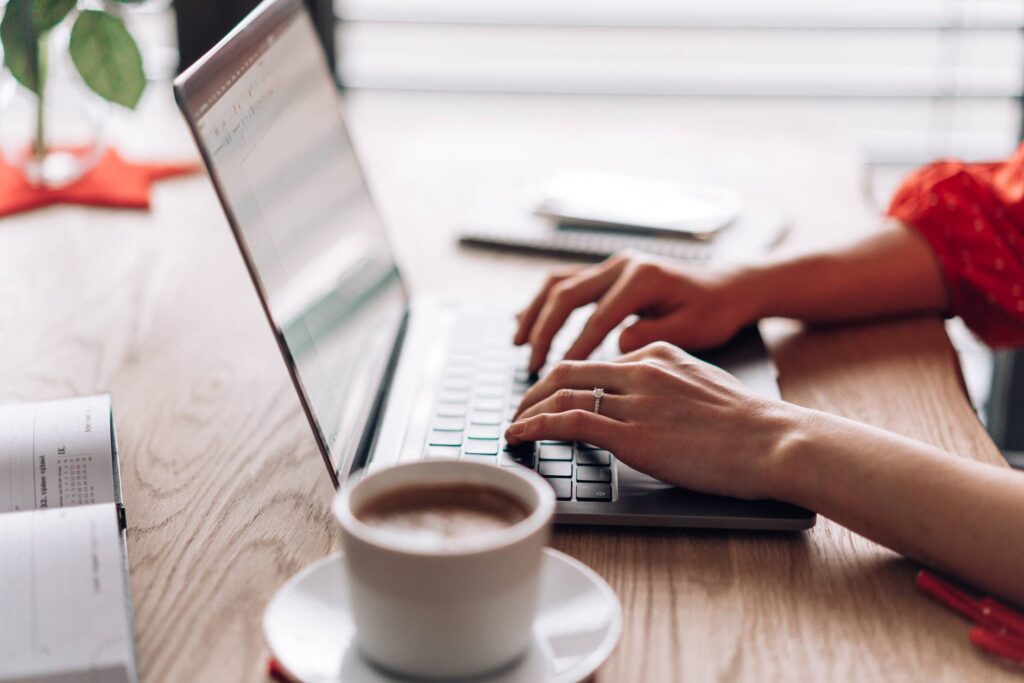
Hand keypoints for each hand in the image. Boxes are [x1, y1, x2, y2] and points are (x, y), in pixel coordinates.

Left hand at [505, 342, 794, 499]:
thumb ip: (670, 384)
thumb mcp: (704, 385)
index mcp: (658, 354)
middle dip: (535, 390)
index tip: (550, 397)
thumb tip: (651, 401)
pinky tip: (519, 436)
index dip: (565, 380)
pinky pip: (569, 422)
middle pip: (568, 370)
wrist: (775, 441)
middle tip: (518, 410)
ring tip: (512, 427)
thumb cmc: (750, 424)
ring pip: (561, 393)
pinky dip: (535, 427)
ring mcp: (635, 400)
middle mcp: (641, 369)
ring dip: (528, 411)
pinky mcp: (632, 433)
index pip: (597, 363)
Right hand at [514, 252, 757, 373]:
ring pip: (559, 283)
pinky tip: (526, 323)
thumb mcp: (694, 330)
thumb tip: (617, 344)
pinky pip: (565, 282)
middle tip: (531, 365)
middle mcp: (623, 265)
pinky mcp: (608, 272)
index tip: (559, 376)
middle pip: (567, 294)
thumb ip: (654, 336)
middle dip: (544, 331)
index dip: (576, 347)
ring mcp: (612, 265)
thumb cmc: (714, 312)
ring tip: (517, 343)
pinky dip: (542, 302)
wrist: (727, 287)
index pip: (599, 317)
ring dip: (534, 313)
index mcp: (644, 279)